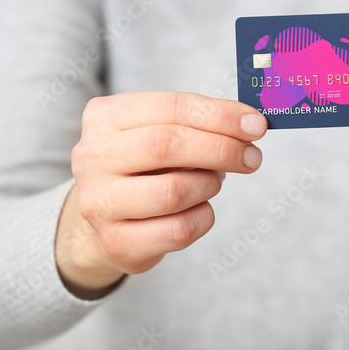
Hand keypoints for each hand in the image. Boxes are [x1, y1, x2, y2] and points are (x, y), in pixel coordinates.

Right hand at [55, 92, 267, 298]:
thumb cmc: (145, 164)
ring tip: (211, 182)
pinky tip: (200, 209)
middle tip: (251, 156)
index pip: (171, 107)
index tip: (256, 124)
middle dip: (221, 149)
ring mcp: (99, 202)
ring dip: (209, 185)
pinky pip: (179, 230)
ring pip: (174, 192)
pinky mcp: (116, 242)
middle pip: (167, 146)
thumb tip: (251, 125)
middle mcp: (92, 157)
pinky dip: (203, 217)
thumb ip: (200, 123)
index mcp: (104, 116)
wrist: (107, 215)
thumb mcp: (162, 131)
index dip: (220, 115)